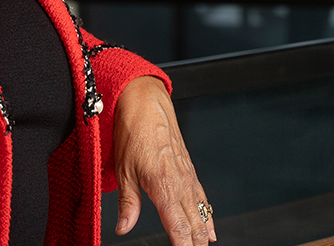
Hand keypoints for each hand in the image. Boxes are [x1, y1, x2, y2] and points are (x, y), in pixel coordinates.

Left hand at [112, 76, 214, 243]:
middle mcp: (181, 184)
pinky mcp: (190, 170)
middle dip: (195, 245)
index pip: (179, 229)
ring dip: (203, 235)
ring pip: (202, 215)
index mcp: (164, 187)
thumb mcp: (123, 170)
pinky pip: (203, 199)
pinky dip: (208, 217)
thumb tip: (123, 228)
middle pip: (194, 226)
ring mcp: (188, 177)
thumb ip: (127, 204)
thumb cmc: (134, 131)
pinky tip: (210, 229)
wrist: (147, 102)